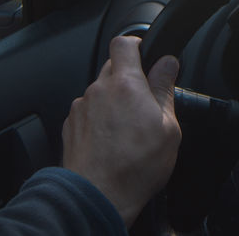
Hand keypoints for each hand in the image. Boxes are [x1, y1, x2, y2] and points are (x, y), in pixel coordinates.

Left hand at [61, 36, 180, 225]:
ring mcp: (81, 108)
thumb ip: (165, 89)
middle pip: (112, 67)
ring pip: (99, 91)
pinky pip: (87, 112)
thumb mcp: (167, 127)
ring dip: (112, 101)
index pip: (124, 42)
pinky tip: (111, 141)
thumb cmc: (134, 166)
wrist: (98, 196)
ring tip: (127, 128)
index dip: (136, 44)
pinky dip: (99, 119)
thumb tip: (168, 64)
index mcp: (126, 84)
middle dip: (128, 78)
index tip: (146, 55)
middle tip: (144, 101)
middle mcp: (99, 90)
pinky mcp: (70, 126)